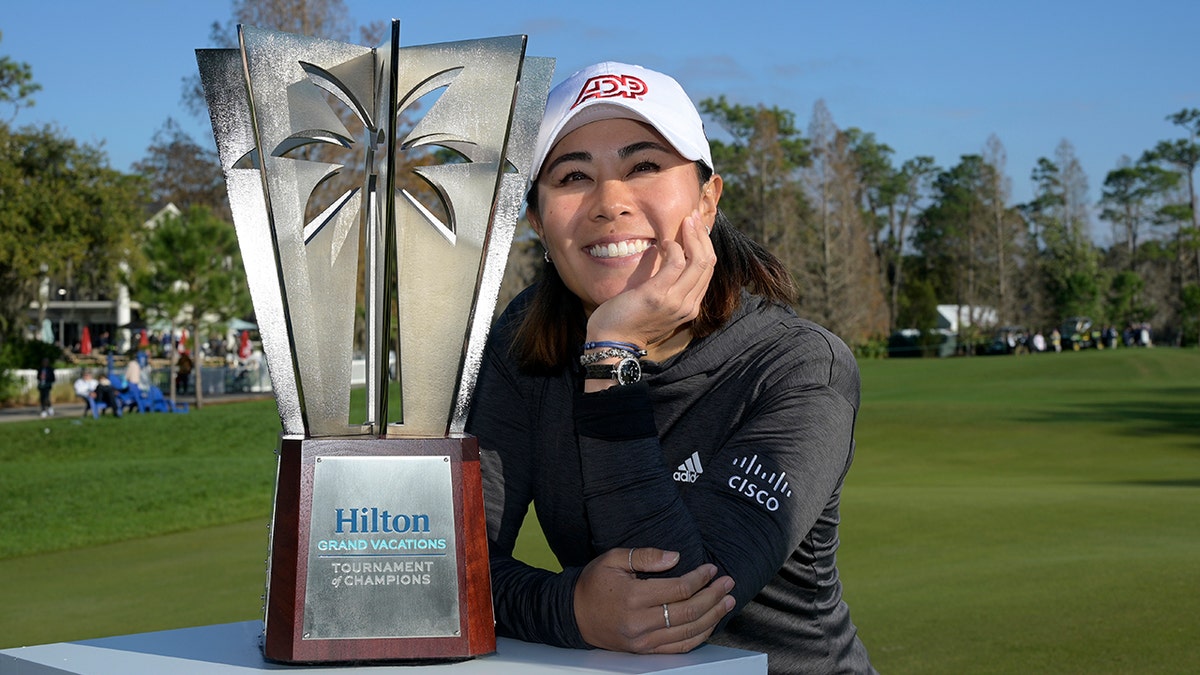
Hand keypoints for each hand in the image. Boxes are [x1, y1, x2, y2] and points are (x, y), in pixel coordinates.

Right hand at [573, 547, 735, 653]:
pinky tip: (710, 623)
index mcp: (633, 597)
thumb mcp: (613, 559)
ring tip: (727, 601)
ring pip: (688, 631)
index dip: (700, 578)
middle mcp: (640, 623)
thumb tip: (676, 557)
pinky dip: (699, 636)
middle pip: (689, 611)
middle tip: (728, 583)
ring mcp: (644, 641)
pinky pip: (679, 648)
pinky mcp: (645, 651)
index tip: (711, 568)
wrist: (574, 615)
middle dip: (713, 596)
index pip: (679, 589)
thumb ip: (645, 556)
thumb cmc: (594, 583)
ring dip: (713, 616)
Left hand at [586, 210, 716, 353]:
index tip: (696, 228)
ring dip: (692, 237)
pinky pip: (676, 263)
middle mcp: (688, 305)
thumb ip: (667, 285)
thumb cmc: (629, 320)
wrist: (613, 341)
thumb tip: (666, 254)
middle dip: (702, 237)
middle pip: (708, 263)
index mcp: (690, 307)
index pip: (707, 271)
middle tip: (692, 218)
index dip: (705, 246)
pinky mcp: (658, 295)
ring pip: (698, 261)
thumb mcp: (657, 304)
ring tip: (684, 222)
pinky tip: (664, 241)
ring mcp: (675, 301)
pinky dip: (674, 247)